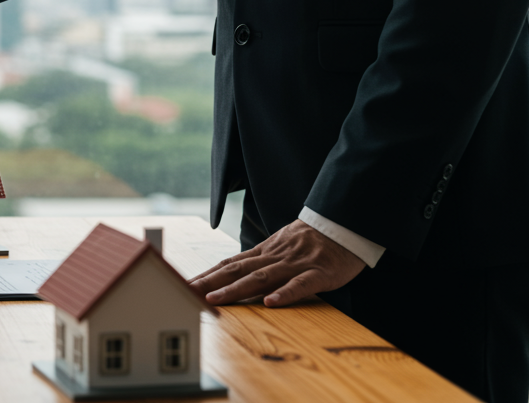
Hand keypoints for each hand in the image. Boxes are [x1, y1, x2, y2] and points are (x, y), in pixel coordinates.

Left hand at [187, 219, 365, 306]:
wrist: (344, 224)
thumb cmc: (311, 241)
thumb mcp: (280, 247)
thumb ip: (260, 261)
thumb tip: (234, 274)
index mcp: (264, 253)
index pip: (229, 264)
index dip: (206, 275)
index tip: (184, 285)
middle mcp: (274, 257)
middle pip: (236, 270)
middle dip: (209, 283)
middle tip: (185, 292)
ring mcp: (295, 265)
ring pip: (261, 278)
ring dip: (236, 289)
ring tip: (215, 300)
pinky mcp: (319, 273)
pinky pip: (300, 285)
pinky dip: (285, 294)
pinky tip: (271, 303)